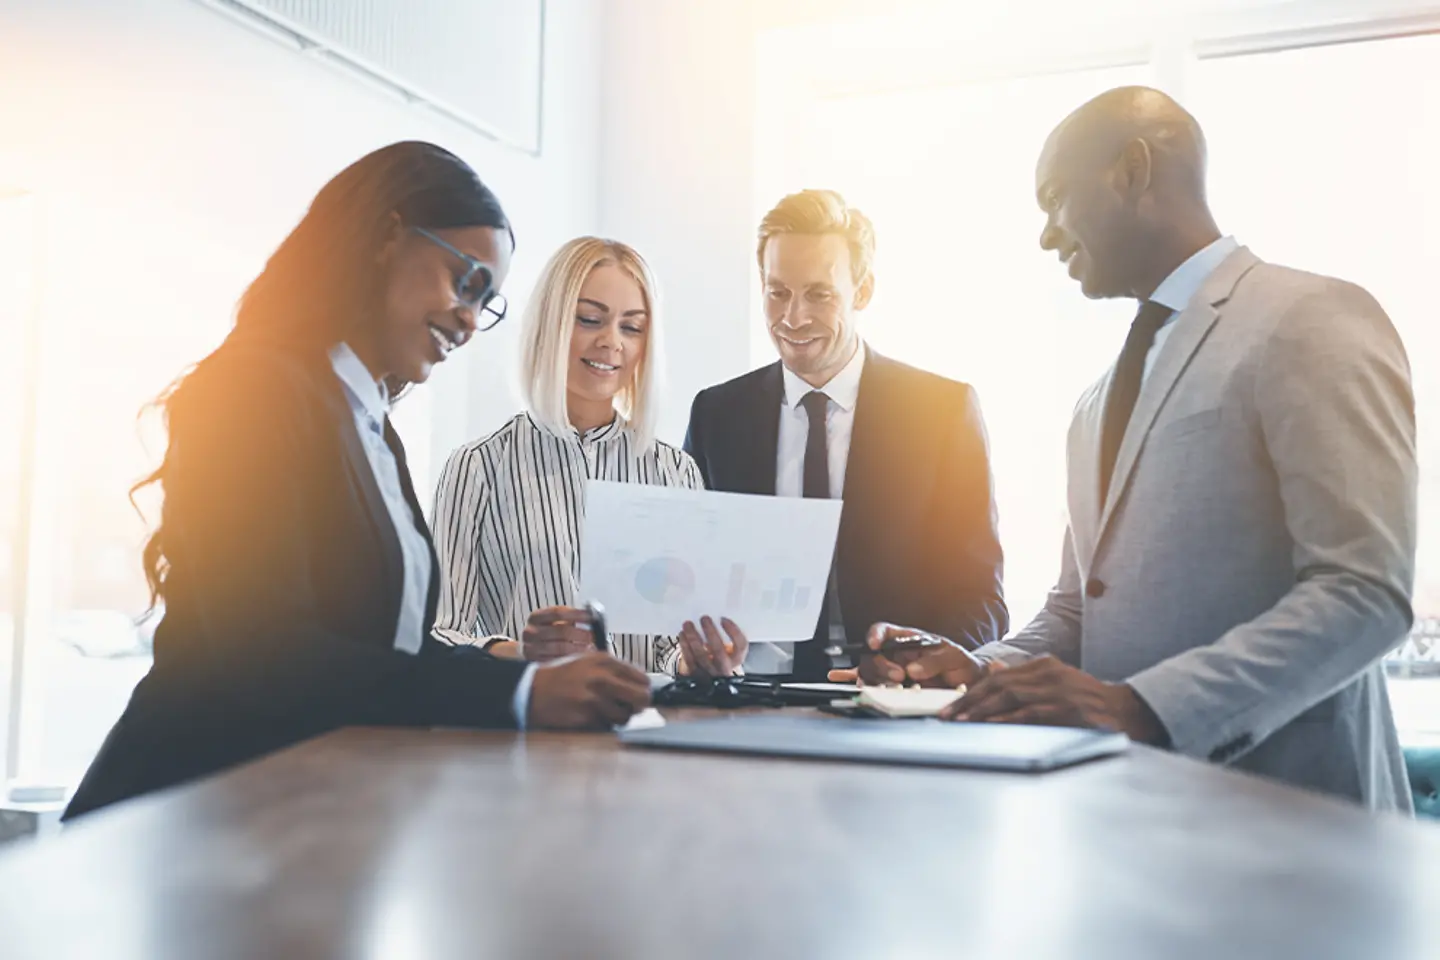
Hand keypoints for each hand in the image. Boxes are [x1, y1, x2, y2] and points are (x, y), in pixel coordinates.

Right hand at [519, 606, 596, 661]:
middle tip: (594, 636)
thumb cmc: (546, 634)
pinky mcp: (535, 663)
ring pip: (561, 647)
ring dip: (579, 648)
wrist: (528, 650)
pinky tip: (580, 658)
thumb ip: (568, 618)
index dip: (577, 614)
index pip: (558, 613)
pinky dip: (571, 660)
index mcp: (535, 617)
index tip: (591, 617)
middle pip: (561, 631)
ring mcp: (531, 648)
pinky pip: (557, 661)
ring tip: (590, 648)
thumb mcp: (552, 621)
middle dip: (581, 633)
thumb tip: (591, 618)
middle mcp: (531, 632)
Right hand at [527, 652, 650, 728]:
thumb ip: (613, 670)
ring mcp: (595, 698)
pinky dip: (603, 724)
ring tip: (605, 711)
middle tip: (631, 707)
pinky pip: (607, 725)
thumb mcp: (588, 662)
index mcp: (605, 661)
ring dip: (618, 717)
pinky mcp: (587, 716)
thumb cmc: (562, 676)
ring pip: (625, 716)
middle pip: (641, 698)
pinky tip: (591, 715)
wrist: (533, 690)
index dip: (642, 689)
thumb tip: (639, 685)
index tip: (638, 694)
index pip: (642, 678)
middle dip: (638, 705)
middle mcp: (603, 678)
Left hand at [676, 617, 747, 677]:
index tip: (724, 619)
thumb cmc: (720, 654)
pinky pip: (689, 660)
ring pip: (701, 655)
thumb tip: (714, 614)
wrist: (710, 674)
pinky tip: (683, 635)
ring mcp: (710, 672)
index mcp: (737, 658)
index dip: (733, 632)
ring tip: (688, 624)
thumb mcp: (728, 647)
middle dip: (710, 632)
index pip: (741, 645)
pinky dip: (685, 646)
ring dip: (693, 637)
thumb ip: (725, 635)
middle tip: (704, 618)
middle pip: (718, 650)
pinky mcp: (695, 673)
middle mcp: (725, 667)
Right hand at [827, 623, 982, 687]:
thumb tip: (913, 669)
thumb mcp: (953, 657)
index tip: (874, 644)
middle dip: (882, 666)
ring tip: (896, 688)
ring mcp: (892, 671)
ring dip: (878, 680)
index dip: (876, 635)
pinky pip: (871, 684)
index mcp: (907, 639)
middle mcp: (895, 654)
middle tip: (900, 676)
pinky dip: (857, 683)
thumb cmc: (960, 664)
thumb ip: (934, 661)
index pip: (884, 630)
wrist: (969, 683)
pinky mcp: (893, 689)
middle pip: (872, 655)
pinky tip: (844, 680)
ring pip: (869, 672)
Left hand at [937, 655, 1165, 742]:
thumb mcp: (1055, 683)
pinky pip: (1032, 714)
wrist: (1128, 712)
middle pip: (998, 685)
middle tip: (945, 717)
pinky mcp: (1069, 709)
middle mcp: (1049, 674)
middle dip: (968, 702)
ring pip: (1010, 698)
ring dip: (981, 711)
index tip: (949, 707)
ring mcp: (1060, 690)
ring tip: (960, 722)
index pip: (997, 677)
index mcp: (1043, 666)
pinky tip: (991, 727)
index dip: (970, 692)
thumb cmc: (1088, 702)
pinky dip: (1008, 720)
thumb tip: (992, 670)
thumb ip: (1023, 678)